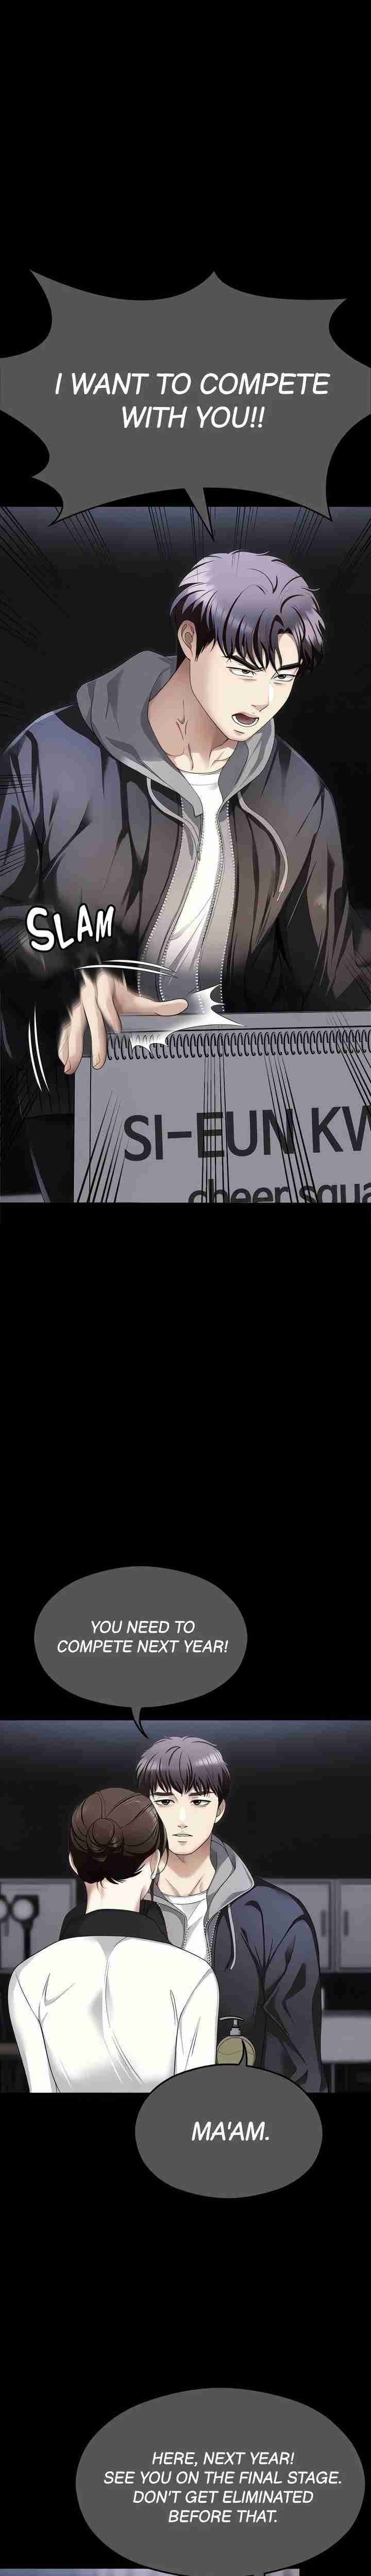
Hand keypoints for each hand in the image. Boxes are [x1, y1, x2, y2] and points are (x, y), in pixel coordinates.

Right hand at [58, 970, 186, 1073]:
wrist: (99, 985)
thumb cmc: (119, 995)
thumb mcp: (137, 1000)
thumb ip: (159, 1006)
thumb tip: (182, 1006)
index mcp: (105, 986)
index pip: (105, 999)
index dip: (111, 1013)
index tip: (117, 1028)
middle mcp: (88, 995)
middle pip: (90, 1017)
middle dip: (94, 1040)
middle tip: (100, 1060)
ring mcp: (77, 1006)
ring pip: (73, 1025)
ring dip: (72, 1046)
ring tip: (73, 1065)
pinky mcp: (70, 1017)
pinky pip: (65, 1031)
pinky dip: (63, 1045)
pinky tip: (64, 1059)